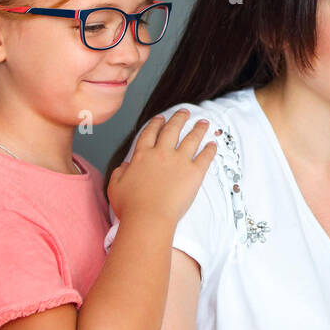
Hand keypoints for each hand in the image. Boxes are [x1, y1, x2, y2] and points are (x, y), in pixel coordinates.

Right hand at [106, 110, 216, 225]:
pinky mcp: (194, 173)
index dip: (156, 124)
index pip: (149, 133)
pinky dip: (210, 149)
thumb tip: (125, 166)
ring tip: (203, 122)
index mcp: (142, 155)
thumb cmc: (130, 206)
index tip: (160, 118)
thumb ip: (120, 172)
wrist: (148, 218)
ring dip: (198, 129)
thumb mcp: (115, 186)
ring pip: (191, 139)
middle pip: (172, 130)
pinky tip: (213, 144)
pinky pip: (205, 157)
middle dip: (179, 118)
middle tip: (184, 111)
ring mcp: (179, 161)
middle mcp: (161, 153)